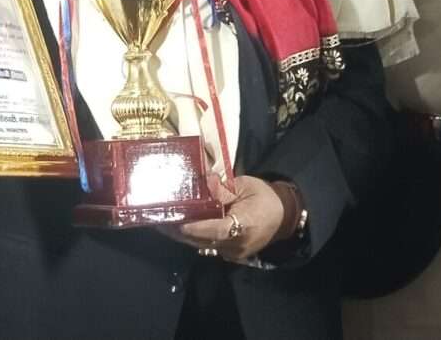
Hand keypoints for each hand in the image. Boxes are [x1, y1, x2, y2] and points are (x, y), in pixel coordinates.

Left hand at [166, 175, 287, 265]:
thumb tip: (198, 185)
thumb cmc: (264, 197)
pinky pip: (207, 246)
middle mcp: (237, 245)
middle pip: (202, 240)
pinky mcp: (230, 255)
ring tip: (162, 223)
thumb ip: (221, 190)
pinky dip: (193, 237)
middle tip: (157, 219)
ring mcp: (233, 253)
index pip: (215, 230)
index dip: (195, 227)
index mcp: (244, 225)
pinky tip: (179, 227)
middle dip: (178, 231)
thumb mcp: (243, 186)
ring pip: (201, 245)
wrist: (283, 215)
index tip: (175, 221)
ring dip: (182, 235)